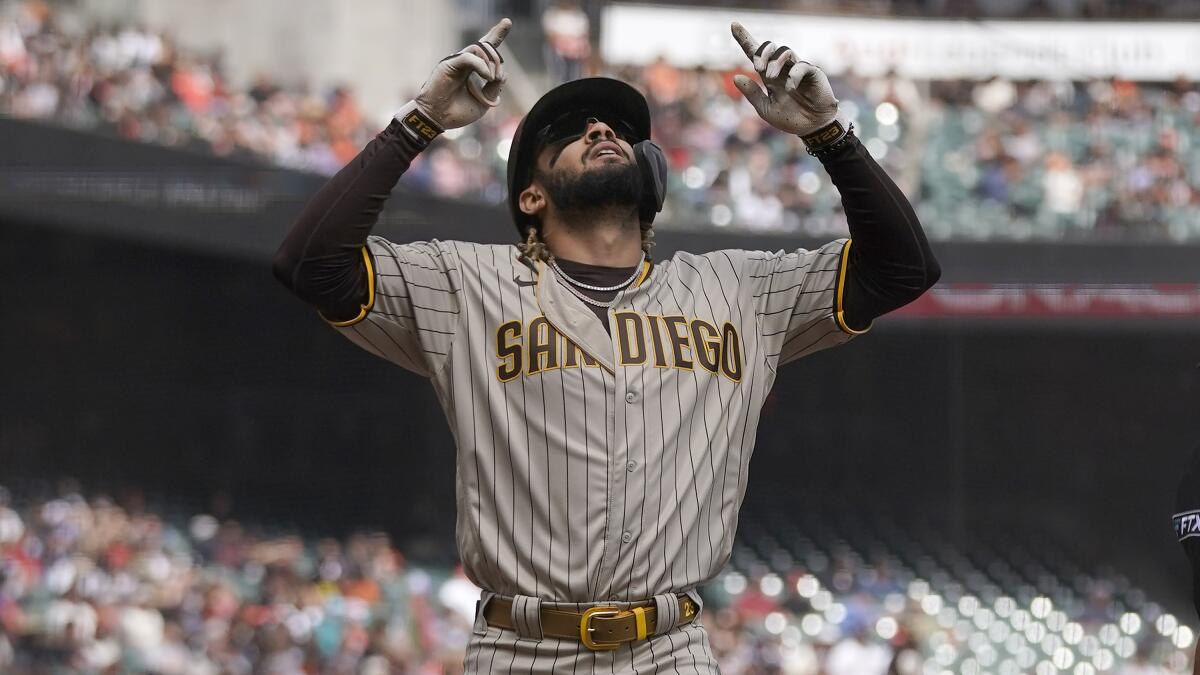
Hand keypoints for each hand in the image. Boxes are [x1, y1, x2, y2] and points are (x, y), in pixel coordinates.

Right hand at [413, 18, 510, 129]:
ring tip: (492, 78)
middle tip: (497, 77)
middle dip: (497, 58)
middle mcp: (465, 62)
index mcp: (473, 69)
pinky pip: (469, 57)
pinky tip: (487, 76)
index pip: (486, 48)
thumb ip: (494, 87)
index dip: (497, 34)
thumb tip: (502, 73)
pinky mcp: (449, 64)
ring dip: (491, 63)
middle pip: (484, 44)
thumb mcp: (484, 101)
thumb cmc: (458, 112)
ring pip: (479, 48)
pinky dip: (481, 65)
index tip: (507, 22)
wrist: (439, 119)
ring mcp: (457, 61)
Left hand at [729, 22, 838, 136]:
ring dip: (774, 62)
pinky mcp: (812, 72)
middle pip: (770, 47)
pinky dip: (792, 76)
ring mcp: (797, 68)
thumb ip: (752, 94)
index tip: (733, 25)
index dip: (744, 39)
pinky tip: (790, 89)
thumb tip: (736, 77)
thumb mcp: (765, 109)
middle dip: (761, 53)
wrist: (812, 127)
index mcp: (769, 76)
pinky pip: (801, 65)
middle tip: (758, 68)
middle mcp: (783, 69)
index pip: (755, 53)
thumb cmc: (791, 119)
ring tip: (770, 78)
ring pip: (785, 51)